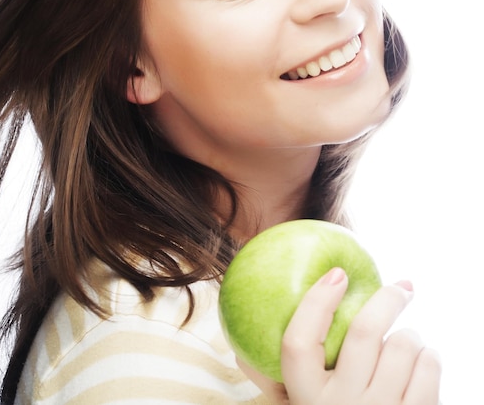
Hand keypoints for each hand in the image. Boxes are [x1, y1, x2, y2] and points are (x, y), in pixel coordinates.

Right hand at [240, 268, 440, 404]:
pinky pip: (429, 369)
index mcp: (305, 398)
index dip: (315, 303)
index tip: (336, 275)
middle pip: (364, 334)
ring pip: (402, 346)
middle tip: (400, 287)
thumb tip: (237, 353)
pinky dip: (429, 355)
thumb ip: (270, 384)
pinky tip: (422, 359)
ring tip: (406, 338)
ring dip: (410, 333)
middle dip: (387, 299)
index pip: (297, 343)